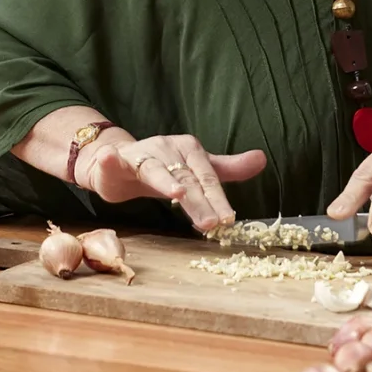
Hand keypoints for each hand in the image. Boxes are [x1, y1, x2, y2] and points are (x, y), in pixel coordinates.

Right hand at [76, 133, 266, 232]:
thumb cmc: (161, 170)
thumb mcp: (195, 172)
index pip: (207, 178)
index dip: (217, 199)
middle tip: (211, 223)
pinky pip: (114, 160)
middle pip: (186, 179)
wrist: (119, 162)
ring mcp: (141, 153)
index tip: (228, 219)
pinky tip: (109, 159)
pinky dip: (111, 160)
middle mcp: (167, 149)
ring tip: (176, 192)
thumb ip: (225, 170)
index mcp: (189, 150)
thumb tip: (262, 159)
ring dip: (165, 180)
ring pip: (155, 171)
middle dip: (198, 201)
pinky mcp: (116, 161)